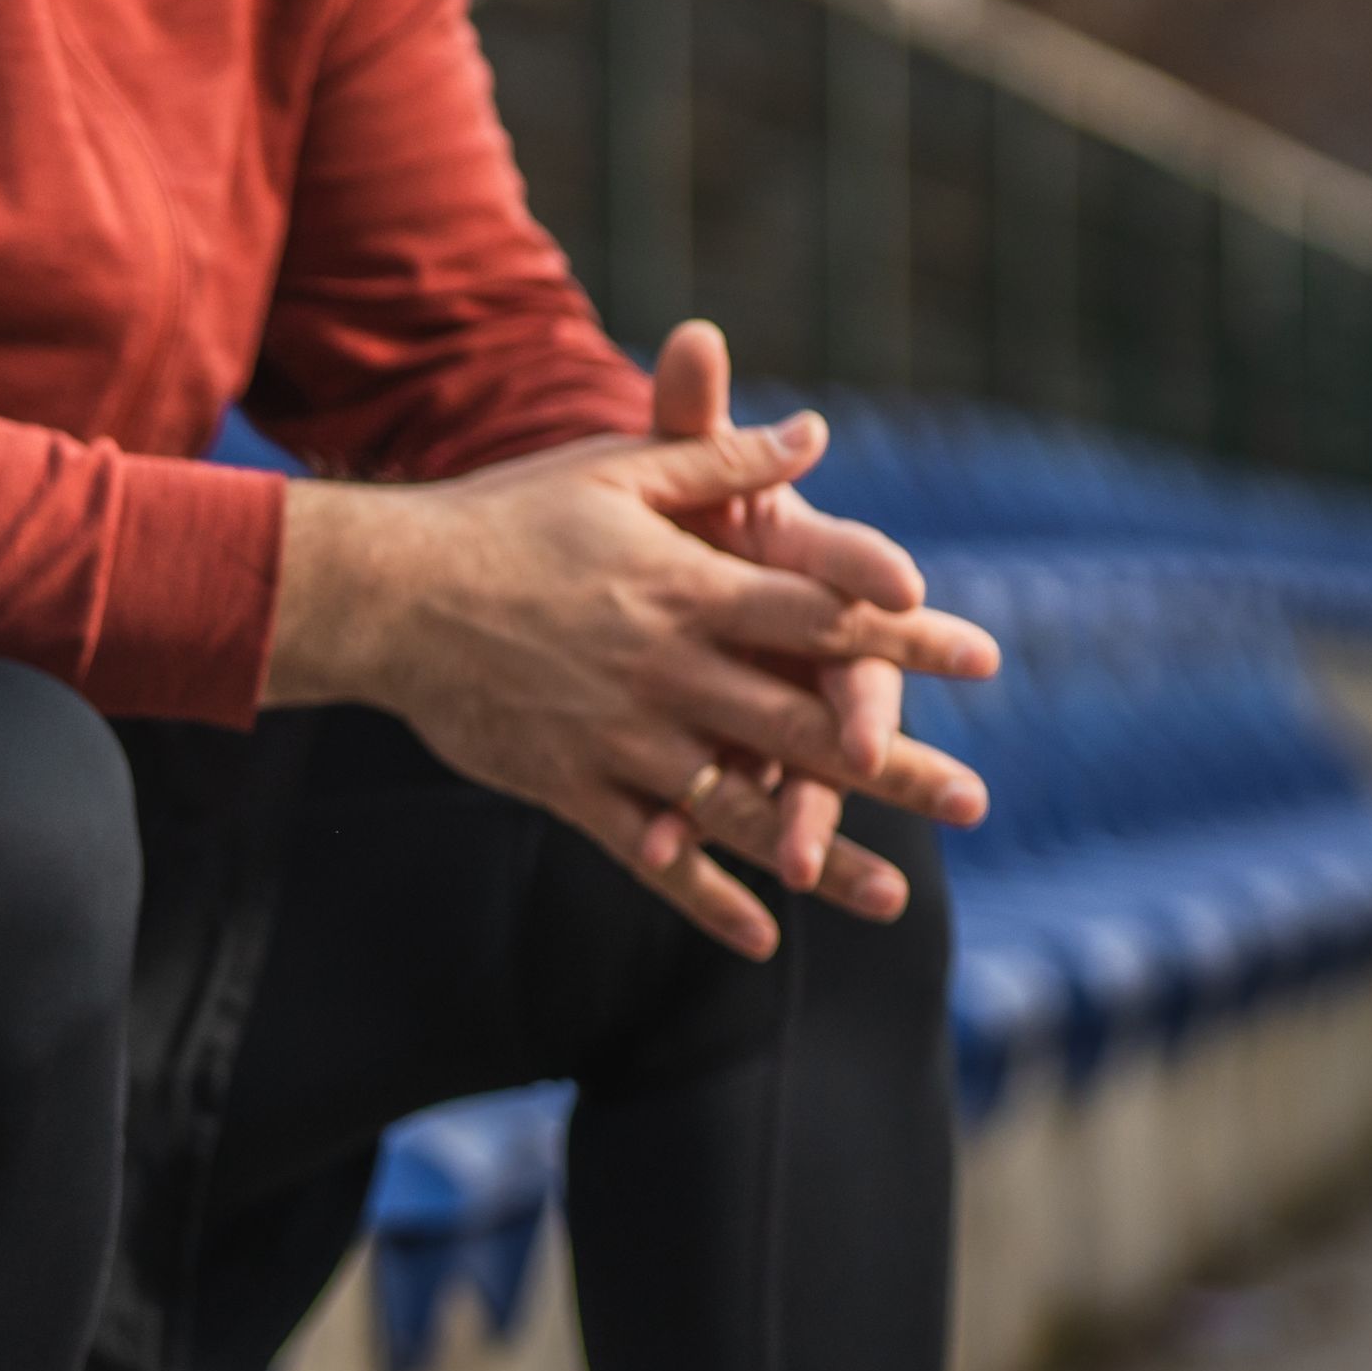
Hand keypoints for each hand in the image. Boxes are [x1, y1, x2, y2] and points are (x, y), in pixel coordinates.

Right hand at [262, 374, 995, 962]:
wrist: (388, 593)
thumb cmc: (506, 518)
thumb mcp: (616, 471)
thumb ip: (718, 456)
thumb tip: (815, 432)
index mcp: (688, 589)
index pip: (821, 614)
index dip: (906, 636)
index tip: (983, 656)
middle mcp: (666, 671)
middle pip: (800, 727)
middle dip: (893, 768)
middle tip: (973, 802)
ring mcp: (619, 739)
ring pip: (737, 808)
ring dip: (819, 856)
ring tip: (895, 896)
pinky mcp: (571, 787)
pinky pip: (651, 854)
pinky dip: (705, 898)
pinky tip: (762, 938)